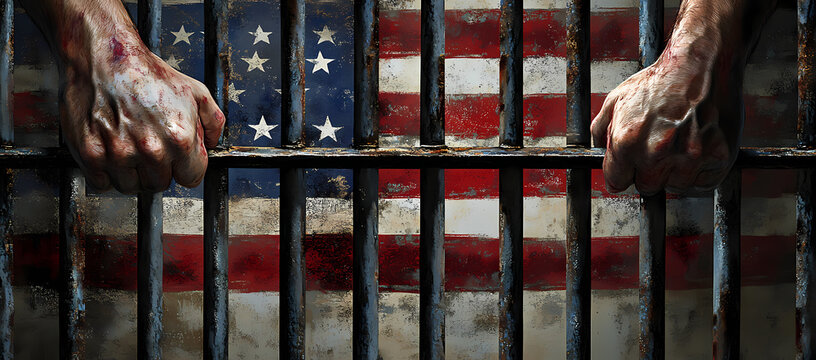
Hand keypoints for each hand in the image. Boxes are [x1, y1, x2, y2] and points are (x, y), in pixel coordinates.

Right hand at [56, 4, 223, 192]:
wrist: (105, 57)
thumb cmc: (148, 73)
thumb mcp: (196, 92)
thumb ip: (213, 122)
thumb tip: (213, 144)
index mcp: (180, 138)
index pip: (191, 178)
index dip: (185, 167)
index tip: (176, 157)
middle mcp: (151, 150)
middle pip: (160, 184)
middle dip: (158, 169)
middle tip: (149, 147)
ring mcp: (118, 154)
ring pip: (131, 188)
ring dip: (131, 174)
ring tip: (128, 147)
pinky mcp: (90, 154)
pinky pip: (102, 184)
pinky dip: (105, 173)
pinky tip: (109, 151)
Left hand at [589, 50, 740, 194]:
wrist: (700, 62)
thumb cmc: (660, 80)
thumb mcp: (616, 100)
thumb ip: (601, 131)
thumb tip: (599, 154)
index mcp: (627, 140)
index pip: (616, 182)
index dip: (622, 174)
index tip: (629, 168)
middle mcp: (657, 152)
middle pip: (646, 187)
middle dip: (648, 172)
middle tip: (658, 150)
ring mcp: (690, 157)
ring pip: (675, 187)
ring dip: (675, 173)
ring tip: (678, 145)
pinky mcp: (718, 157)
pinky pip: (703, 184)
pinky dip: (699, 173)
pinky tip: (696, 149)